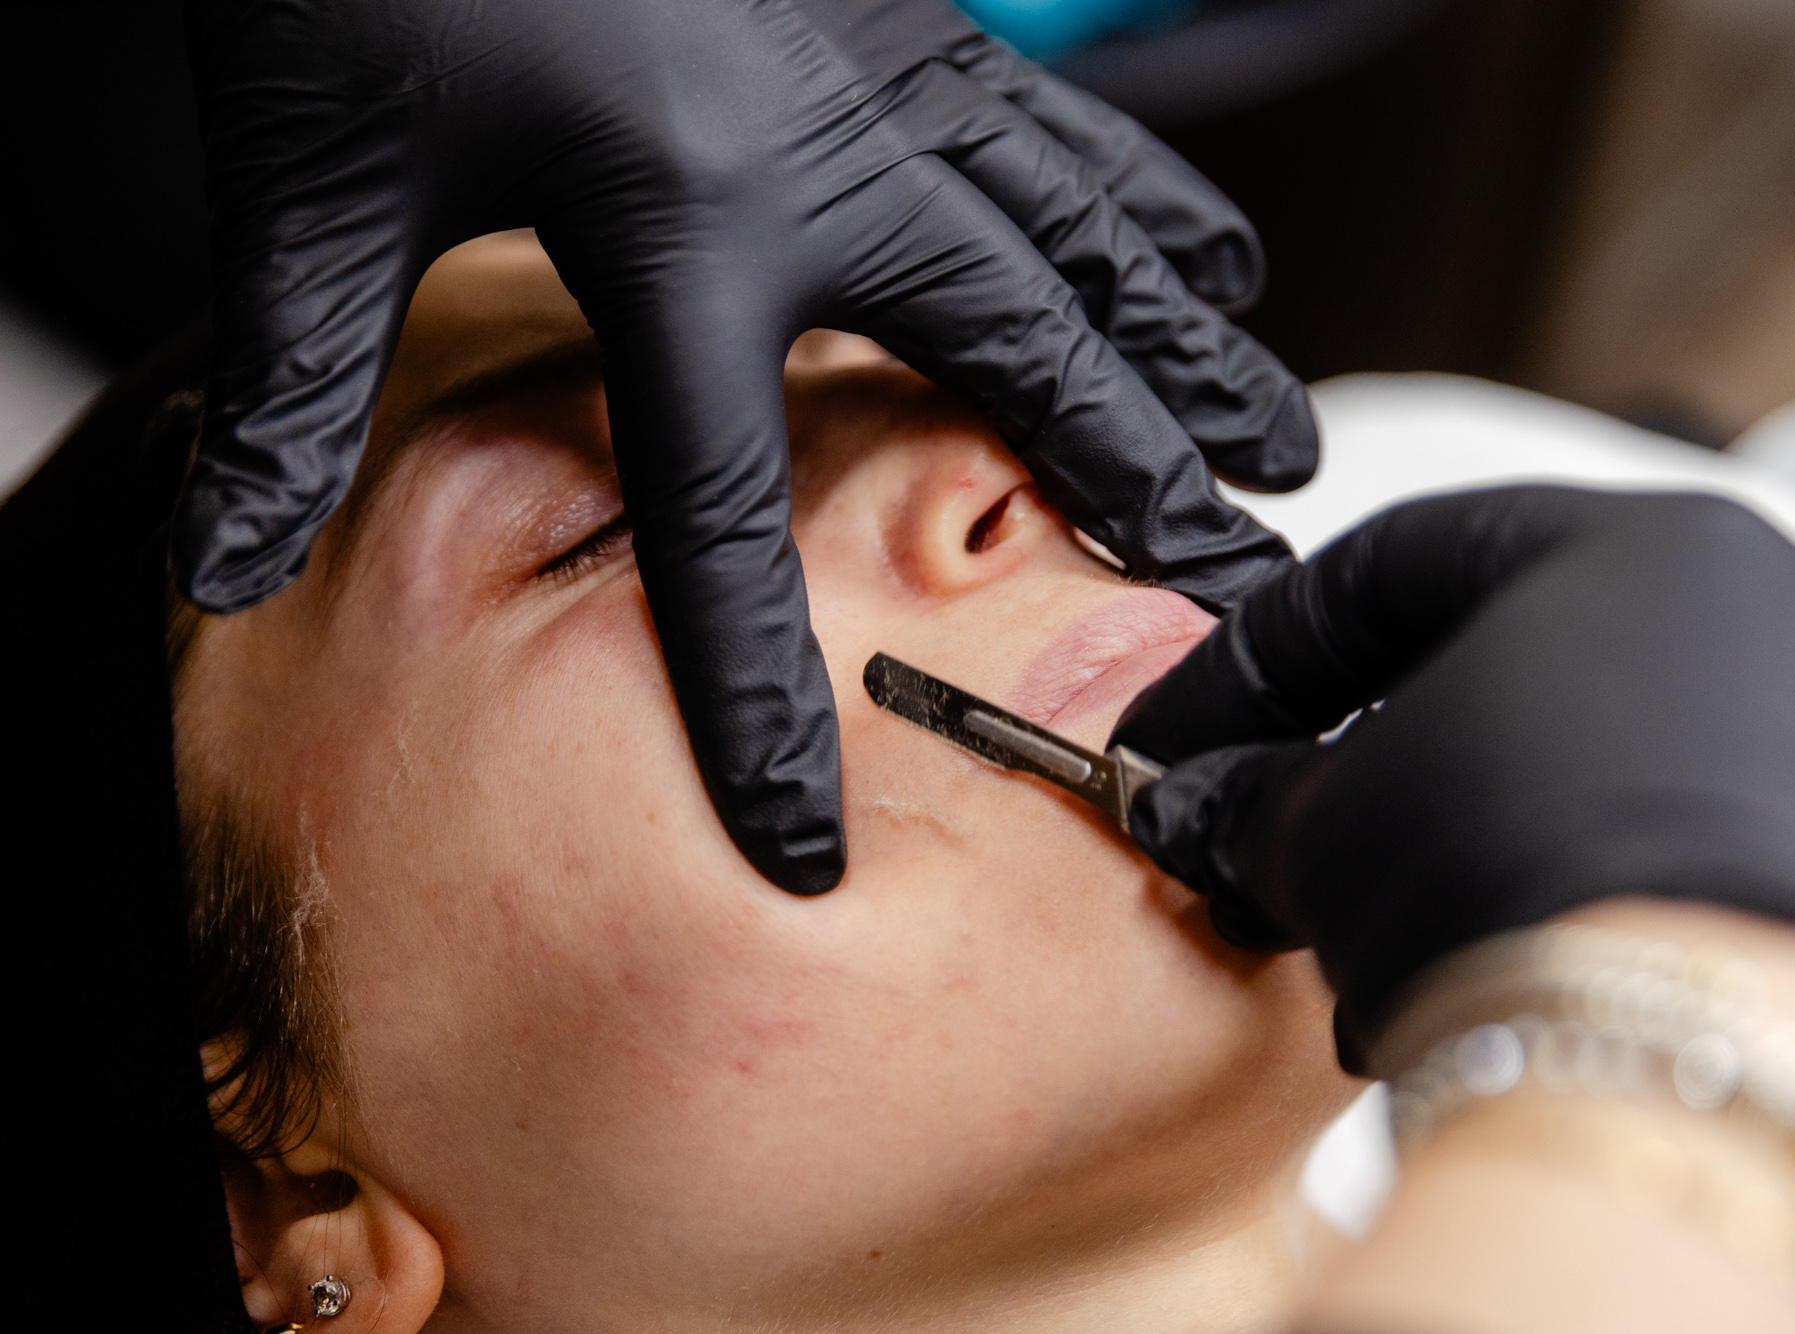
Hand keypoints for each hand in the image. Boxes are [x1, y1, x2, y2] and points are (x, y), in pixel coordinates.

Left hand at [174, 0, 1310, 893]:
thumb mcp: (321, 172)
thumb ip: (307, 369)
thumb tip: (236, 552)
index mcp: (683, 221)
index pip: (732, 516)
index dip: (759, 698)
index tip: (799, 837)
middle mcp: (825, 155)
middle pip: (1024, 359)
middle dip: (1134, 487)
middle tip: (1227, 583)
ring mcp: (883, 69)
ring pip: (1082, 232)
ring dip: (1187, 344)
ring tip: (1278, 429)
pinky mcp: (898, 14)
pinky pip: (1058, 124)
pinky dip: (1146, 199)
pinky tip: (1206, 250)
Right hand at [1111, 486, 1794, 1071]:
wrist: (1723, 1082)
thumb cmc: (1523, 892)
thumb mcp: (1330, 827)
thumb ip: (1259, 797)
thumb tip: (1216, 807)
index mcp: (1637, 540)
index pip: (1396, 564)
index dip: (1262, 659)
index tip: (1193, 743)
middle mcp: (1786, 617)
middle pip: (1527, 667)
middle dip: (1388, 766)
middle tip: (1301, 849)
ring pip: (1623, 778)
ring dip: (1492, 851)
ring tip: (1400, 958)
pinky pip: (1717, 870)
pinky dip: (1606, 911)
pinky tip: (1525, 994)